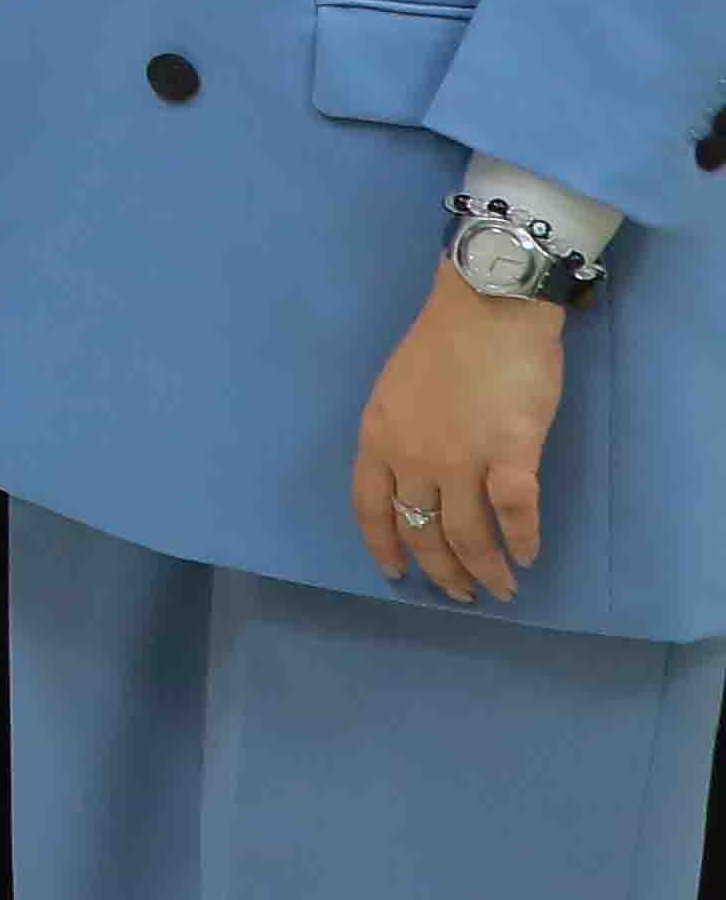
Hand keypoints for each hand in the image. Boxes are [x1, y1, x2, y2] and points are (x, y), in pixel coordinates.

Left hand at [358, 266, 567, 603]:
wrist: (488, 307)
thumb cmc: (443, 343)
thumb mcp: (395, 391)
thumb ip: (400, 436)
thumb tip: (416, 477)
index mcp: (378, 438)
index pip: (370, 508)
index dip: (383, 546)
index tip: (397, 573)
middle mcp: (413, 456)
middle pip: (421, 531)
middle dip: (441, 570)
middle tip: (460, 593)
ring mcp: (462, 457)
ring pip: (468, 535)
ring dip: (484, 570)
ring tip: (500, 588)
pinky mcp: (512, 453)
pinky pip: (516, 512)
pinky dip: (523, 541)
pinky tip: (529, 556)